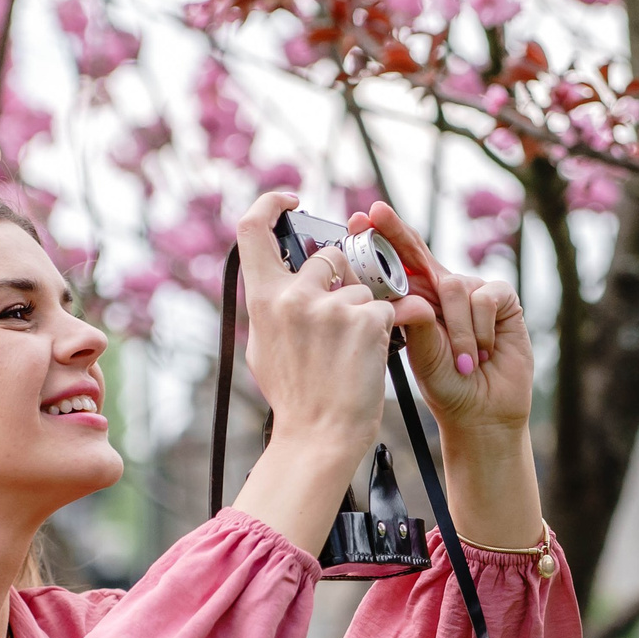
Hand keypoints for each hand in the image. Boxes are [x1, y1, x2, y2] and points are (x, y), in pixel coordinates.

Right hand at [239, 192, 395, 455]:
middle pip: (327, 256)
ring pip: (360, 288)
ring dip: (363, 313)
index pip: (251, 230)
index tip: (290, 200)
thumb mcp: (266, 347)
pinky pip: (387, 308)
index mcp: (264, 300)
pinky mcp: (367, 321)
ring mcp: (332, 307)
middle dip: (342, 278)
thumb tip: (281, 279)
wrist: (319, 437)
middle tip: (343, 320)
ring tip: (351, 356)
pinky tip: (371, 357)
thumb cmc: (295, 398)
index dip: (270, 203)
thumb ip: (274, 307)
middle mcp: (295, 296)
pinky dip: (386, 329)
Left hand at [351, 202, 544, 549]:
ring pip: (455, 289)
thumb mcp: (419, 351)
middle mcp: (444, 289)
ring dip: (457, 333)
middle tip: (376, 213)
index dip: (382, 238)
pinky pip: (484, 299)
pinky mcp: (502, 299)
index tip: (361, 218)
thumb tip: (401, 295)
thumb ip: (412, 319)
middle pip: (420, 252)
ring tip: (465, 363)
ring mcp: (474, 291)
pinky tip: (484, 354)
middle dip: (397, 233)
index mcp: (419, 299)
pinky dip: (479, 331)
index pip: (398, 263)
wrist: (480, 411)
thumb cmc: (446, 385)